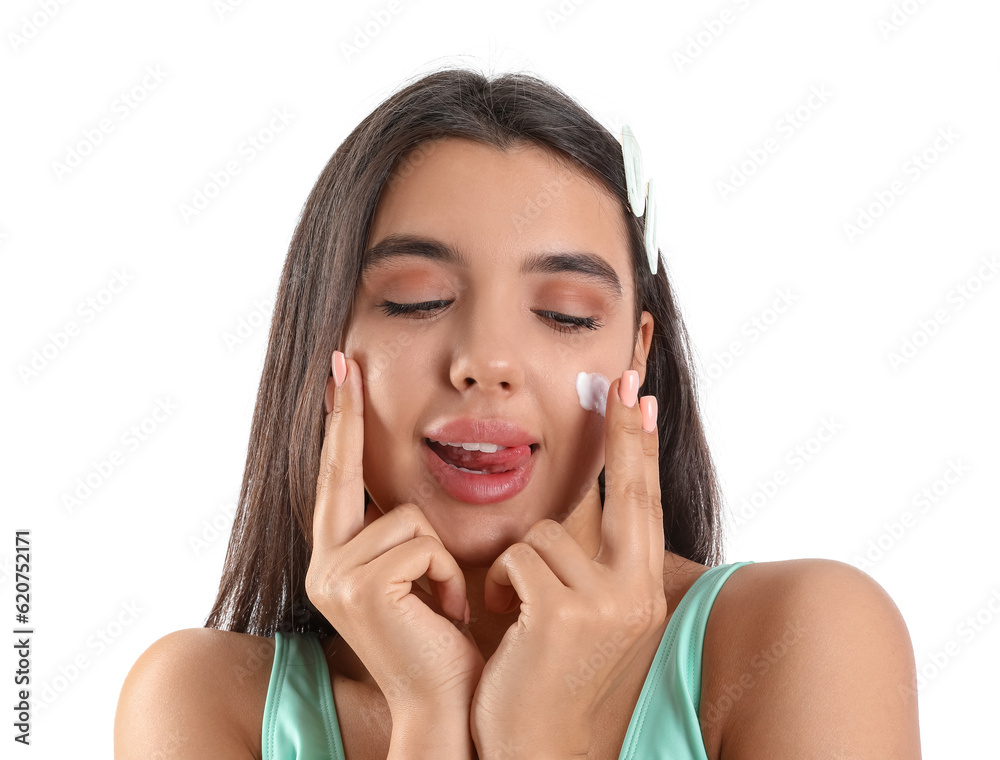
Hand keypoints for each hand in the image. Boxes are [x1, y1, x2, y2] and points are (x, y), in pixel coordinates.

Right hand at [305, 350, 485, 719]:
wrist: (449, 709)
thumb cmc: (446, 642)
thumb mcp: (423, 575)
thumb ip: (407, 531)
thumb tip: (424, 470)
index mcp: (336, 561)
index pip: (336, 479)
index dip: (337, 425)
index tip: (337, 373)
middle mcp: (322, 566)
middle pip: (347, 472)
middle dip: (346, 415)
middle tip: (343, 360)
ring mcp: (334, 576)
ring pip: (407, 514)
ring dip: (441, 557)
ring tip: (443, 602)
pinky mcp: (360, 586)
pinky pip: (422, 542)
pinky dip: (447, 575)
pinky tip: (445, 614)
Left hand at [470, 370, 666, 758]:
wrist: (537, 756)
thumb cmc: (548, 686)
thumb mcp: (583, 625)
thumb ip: (587, 571)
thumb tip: (571, 517)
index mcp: (643, 594)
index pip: (643, 505)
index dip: (640, 449)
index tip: (639, 397)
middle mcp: (638, 595)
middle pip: (629, 491)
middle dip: (625, 430)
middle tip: (623, 375)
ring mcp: (606, 604)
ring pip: (544, 533)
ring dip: (514, 566)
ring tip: (512, 613)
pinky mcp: (564, 613)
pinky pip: (515, 558)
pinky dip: (494, 583)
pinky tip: (498, 621)